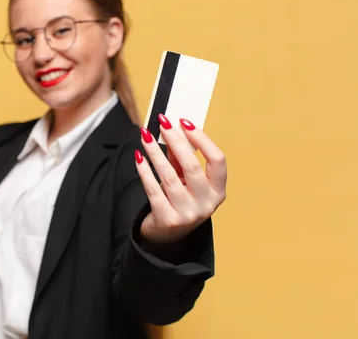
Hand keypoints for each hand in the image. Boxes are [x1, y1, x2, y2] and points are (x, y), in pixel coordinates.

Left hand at [135, 114, 226, 243]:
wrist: (167, 234)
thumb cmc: (179, 199)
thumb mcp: (185, 180)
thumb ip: (181, 158)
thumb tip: (171, 130)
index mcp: (218, 191)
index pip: (218, 160)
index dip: (202, 139)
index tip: (185, 122)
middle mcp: (206, 204)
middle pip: (192, 166)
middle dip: (176, 141)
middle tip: (162, 123)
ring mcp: (187, 214)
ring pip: (169, 177)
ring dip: (155, 152)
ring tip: (145, 135)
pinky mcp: (167, 219)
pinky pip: (153, 190)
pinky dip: (145, 171)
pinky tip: (139, 157)